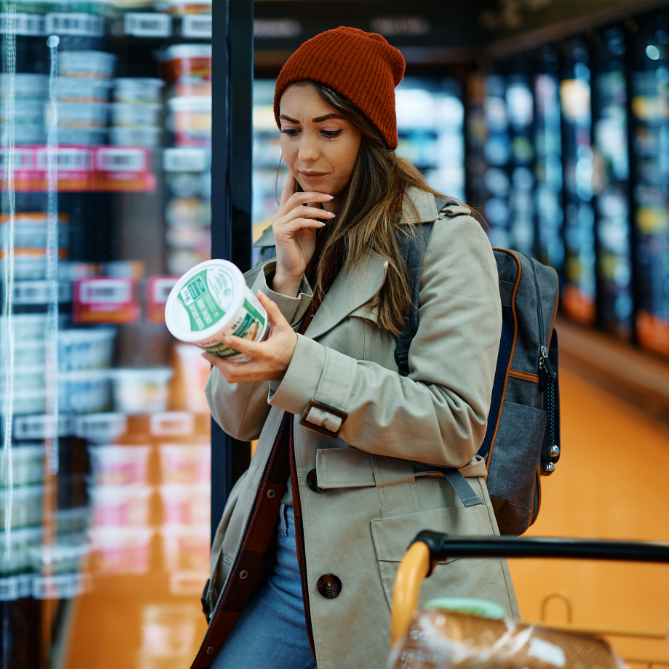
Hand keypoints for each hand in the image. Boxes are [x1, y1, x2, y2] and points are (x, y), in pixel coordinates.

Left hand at [202, 292, 297, 383]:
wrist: (297, 366)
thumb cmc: (291, 345)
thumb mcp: (283, 327)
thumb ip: (272, 310)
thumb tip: (258, 293)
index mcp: (269, 353)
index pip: (251, 349)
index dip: (236, 344)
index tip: (223, 337)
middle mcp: (261, 366)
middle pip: (235, 371)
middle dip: (218, 363)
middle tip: (206, 351)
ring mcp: (256, 375)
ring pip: (233, 377)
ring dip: (219, 368)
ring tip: (209, 354)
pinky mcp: (253, 378)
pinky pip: (235, 378)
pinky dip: (225, 370)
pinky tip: (218, 360)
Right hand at [271, 173, 334, 296]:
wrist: (294, 269)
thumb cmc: (302, 250)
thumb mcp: (309, 228)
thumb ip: (311, 213)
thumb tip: (320, 198)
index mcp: (284, 213)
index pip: (289, 192)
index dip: (293, 179)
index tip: (299, 168)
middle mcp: (278, 215)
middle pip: (297, 196)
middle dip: (315, 194)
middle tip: (331, 196)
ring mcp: (278, 224)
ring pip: (299, 208)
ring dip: (318, 211)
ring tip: (332, 215)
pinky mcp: (281, 233)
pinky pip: (299, 222)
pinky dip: (313, 222)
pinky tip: (322, 225)